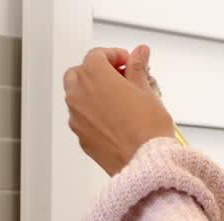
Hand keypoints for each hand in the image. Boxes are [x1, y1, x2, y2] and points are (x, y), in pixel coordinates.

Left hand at [64, 45, 176, 175]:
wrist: (145, 162)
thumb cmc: (147, 129)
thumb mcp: (146, 90)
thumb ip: (137, 67)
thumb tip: (139, 54)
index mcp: (93, 75)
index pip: (97, 54)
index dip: (114, 55)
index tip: (127, 62)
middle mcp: (78, 94)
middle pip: (80, 72)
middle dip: (97, 72)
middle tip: (120, 78)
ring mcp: (76, 117)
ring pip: (77, 96)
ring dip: (92, 92)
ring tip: (118, 100)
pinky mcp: (80, 136)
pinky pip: (82, 118)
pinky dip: (93, 114)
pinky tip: (114, 119)